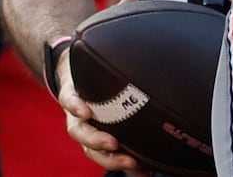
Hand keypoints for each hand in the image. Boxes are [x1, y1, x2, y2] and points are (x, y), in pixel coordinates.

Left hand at [56, 43, 145, 174]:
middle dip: (111, 158)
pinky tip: (84, 110)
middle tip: (131, 162)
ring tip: (112, 143)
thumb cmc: (104, 90)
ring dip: (94, 140)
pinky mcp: (69, 90)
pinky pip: (67, 100)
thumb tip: (164, 138)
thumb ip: (137, 126)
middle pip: (92, 149)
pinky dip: (74, 107)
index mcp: (98, 133)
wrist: (74, 67)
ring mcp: (76, 110)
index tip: (143, 171)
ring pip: (79, 131)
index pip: (108, 155)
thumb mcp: (121, 108)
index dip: (124, 164)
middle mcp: (86, 126)